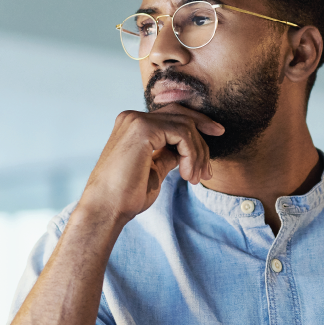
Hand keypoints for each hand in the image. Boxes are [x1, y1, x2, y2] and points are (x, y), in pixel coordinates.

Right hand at [77, 104, 223, 227]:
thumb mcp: (154, 170)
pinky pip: (182, 134)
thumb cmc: (126, 196)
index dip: (197, 124)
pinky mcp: (143, 129)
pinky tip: (186, 175)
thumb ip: (168, 155)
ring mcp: (136, 121)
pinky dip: (192, 155)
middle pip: (181, 115)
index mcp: (132, 125)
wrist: (106, 209)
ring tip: (194, 179)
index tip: (216, 137)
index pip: (172, 115)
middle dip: (203, 136)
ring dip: (197, 154)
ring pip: (185, 126)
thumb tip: (186, 151)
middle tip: (209, 169)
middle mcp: (132, 117)